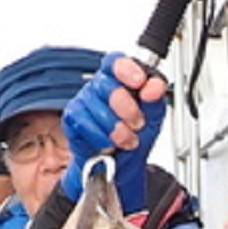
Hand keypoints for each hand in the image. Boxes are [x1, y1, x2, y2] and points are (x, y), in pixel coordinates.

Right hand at [61, 52, 166, 211]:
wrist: (121, 166)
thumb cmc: (135, 136)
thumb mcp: (153, 118)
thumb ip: (155, 100)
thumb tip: (155, 86)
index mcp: (119, 79)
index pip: (116, 62)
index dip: (126, 69)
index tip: (139, 82)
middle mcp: (99, 87)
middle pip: (107, 85)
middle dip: (126, 108)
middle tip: (138, 123)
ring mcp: (84, 101)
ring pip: (96, 107)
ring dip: (116, 129)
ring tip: (128, 140)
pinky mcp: (72, 119)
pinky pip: (84, 123)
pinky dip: (101, 137)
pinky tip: (109, 143)